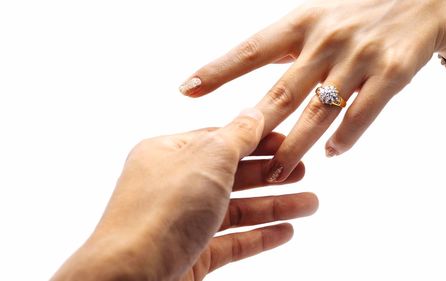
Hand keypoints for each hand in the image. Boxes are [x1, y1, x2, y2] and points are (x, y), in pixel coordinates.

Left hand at [51, 108, 317, 280]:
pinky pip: (231, 241)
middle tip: (304, 171)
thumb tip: (256, 112)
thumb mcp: (208, 160)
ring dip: (274, 206)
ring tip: (311, 204)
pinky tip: (286, 231)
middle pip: (232, 175)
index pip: (221, 139)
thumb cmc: (162, 211)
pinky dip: (259, 235)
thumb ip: (238, 136)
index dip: (257, 139)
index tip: (290, 139)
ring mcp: (182, 222)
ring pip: (236, 209)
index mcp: (169, 153)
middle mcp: (174, 185)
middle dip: (271, 173)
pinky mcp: (191, 254)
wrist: (130, 278)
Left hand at [180, 0, 445, 181]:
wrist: (423, 0)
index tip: (187, 89)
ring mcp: (359, 58)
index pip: (251, 50)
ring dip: (296, 145)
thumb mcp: (316, 14)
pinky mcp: (391, 74)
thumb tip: (243, 64)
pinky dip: (345, 138)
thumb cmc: (357, 10)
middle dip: (256, 128)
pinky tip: (332, 152)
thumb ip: (285, 44)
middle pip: (283, 92)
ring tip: (277, 171)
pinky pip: (361, 115)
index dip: (219, 70)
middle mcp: (326, 40)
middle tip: (233, 160)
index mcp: (301, 22)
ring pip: (319, 112)